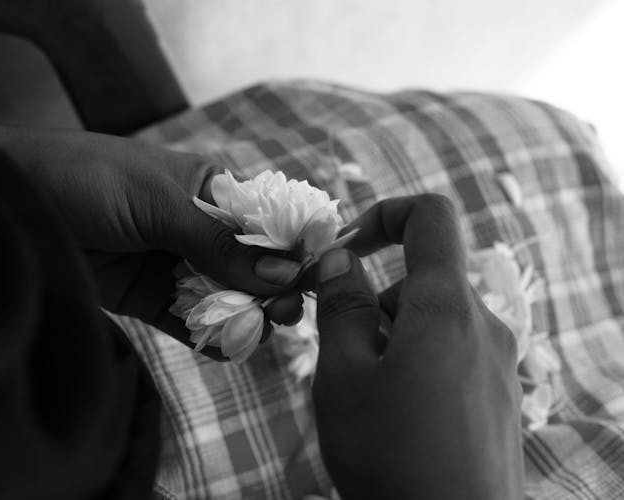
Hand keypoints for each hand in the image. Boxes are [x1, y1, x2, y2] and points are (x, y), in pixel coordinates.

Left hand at [0, 126, 303, 358]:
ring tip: (258, 332)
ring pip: (225, 296)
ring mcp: (173, 264)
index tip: (314, 278)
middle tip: (284, 312)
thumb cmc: (87, 177)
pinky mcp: (147, 299)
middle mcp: (198, 228)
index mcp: (208, 188)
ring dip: (244, 315)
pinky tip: (228, 348)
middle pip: (251, 265)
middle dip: (272, 288)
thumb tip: (284, 273)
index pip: (265, 221)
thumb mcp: (158, 202)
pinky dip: (209, 337)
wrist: (10, 202)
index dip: (292, 248)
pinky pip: (189, 322)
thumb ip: (218, 242)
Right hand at [313, 194, 523, 498]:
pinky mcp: (501, 399)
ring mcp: (499, 365)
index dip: (383, 214)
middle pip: (424, 281)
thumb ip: (342, 305)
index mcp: (447, 308)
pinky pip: (453, 356)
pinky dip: (417, 365)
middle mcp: (485, 327)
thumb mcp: (344, 375)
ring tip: (367, 400)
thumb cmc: (389, 456)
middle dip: (375, 303)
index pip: (431, 216)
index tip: (345, 251)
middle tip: (340, 356)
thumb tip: (341, 257)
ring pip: (434, 324)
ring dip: (392, 340)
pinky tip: (399, 420)